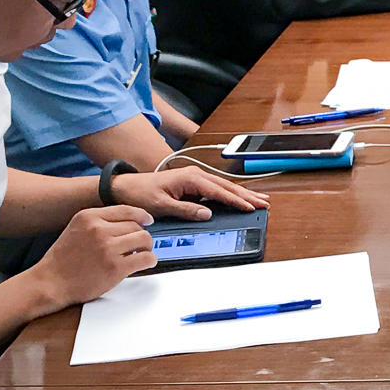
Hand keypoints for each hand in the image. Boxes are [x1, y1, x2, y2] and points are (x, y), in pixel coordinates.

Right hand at [22, 205, 156, 311]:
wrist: (50, 283)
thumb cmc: (62, 260)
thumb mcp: (76, 229)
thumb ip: (98, 223)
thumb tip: (128, 222)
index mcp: (89, 217)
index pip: (126, 210)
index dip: (141, 215)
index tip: (147, 220)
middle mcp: (99, 229)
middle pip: (136, 225)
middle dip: (140, 235)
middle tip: (139, 245)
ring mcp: (108, 248)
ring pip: (144, 239)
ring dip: (146, 247)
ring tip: (140, 254)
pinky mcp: (115, 267)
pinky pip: (145, 258)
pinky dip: (150, 260)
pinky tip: (145, 263)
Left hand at [112, 166, 263, 220]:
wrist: (125, 188)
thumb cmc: (140, 194)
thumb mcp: (162, 205)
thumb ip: (186, 210)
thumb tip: (207, 213)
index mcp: (190, 178)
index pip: (219, 191)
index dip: (236, 200)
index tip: (250, 207)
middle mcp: (195, 175)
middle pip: (227, 186)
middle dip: (247, 195)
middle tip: (264, 203)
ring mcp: (194, 179)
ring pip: (223, 186)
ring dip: (241, 193)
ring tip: (258, 200)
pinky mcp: (192, 184)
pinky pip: (216, 189)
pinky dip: (230, 194)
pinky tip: (238, 198)